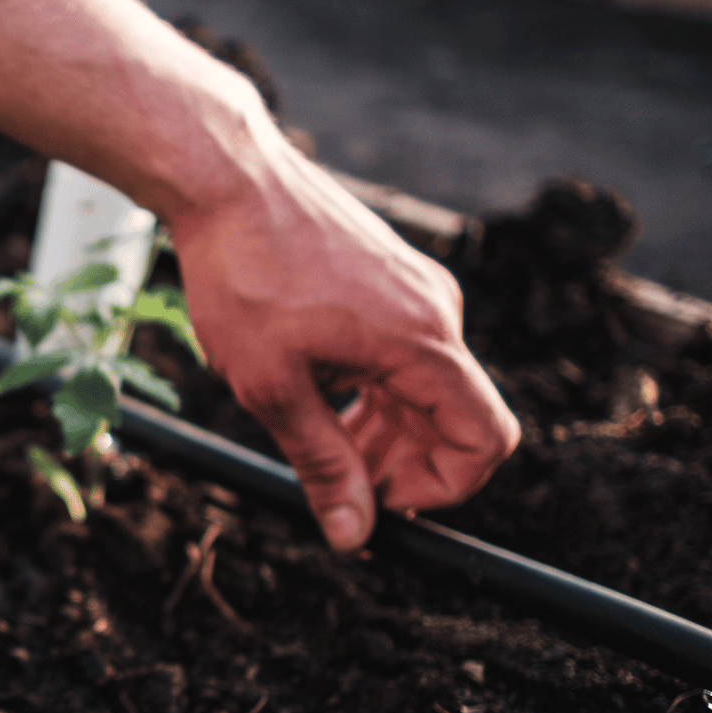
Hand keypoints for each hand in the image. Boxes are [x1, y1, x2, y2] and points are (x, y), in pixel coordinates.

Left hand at [167, 125, 519, 550]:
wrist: (226, 178)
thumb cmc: (243, 273)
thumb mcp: (272, 386)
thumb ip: (321, 463)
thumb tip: (353, 534)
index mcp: (422, 341)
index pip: (486, 439)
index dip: (443, 489)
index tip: (381, 501)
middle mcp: (435, 313)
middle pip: (453, 417)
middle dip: (402, 463)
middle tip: (334, 482)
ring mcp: (415, 291)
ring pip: (423, 386)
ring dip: (382, 429)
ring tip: (316, 440)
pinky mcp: (389, 278)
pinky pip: (401, 351)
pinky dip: (370, 388)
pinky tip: (315, 392)